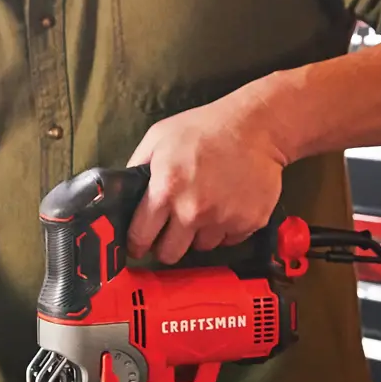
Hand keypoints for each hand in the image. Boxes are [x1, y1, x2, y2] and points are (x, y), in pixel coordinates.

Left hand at [125, 87, 289, 264]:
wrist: (256, 127)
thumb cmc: (204, 128)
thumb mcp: (158, 138)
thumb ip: (137, 168)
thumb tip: (124, 194)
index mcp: (166, 190)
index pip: (141, 237)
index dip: (136, 243)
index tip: (138, 245)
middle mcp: (193, 211)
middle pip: (169, 254)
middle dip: (166, 246)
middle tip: (170, 232)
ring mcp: (223, 220)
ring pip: (201, 247)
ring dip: (198, 235)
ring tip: (204, 209)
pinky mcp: (249, 223)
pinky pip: (228, 240)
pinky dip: (224, 229)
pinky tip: (225, 206)